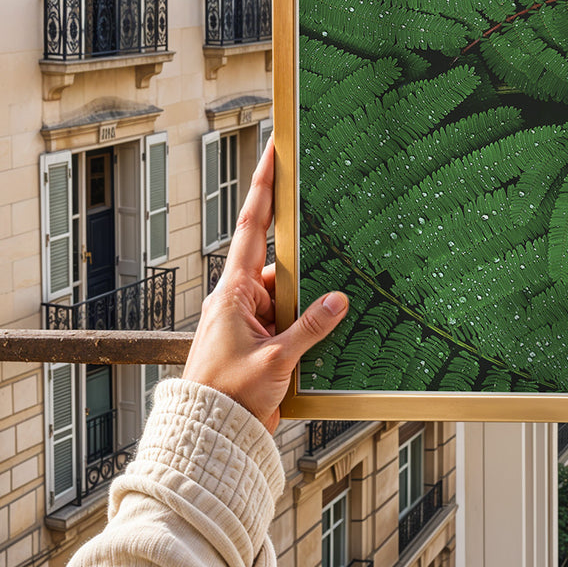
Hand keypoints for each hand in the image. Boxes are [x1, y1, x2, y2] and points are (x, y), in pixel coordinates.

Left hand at [183, 135, 347, 431]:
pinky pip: (288, 315)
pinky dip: (306, 319)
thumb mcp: (275, 360)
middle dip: (304, 249)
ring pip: (288, 290)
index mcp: (233, 290)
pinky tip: (325, 327)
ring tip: (327, 307)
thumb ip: (310, 327)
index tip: (275, 150)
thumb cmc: (228, 398)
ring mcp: (247, 318)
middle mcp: (238, 297)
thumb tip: (339, 298)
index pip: (252, 226)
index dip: (265, 185)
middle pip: (278, 258)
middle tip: (325, 217)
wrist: (208, 437)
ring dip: (308, 298)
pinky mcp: (257, 338)